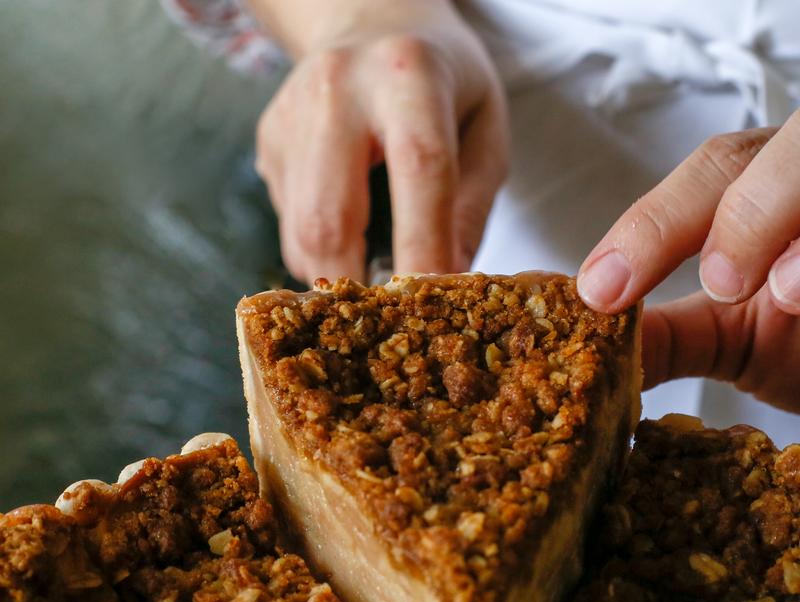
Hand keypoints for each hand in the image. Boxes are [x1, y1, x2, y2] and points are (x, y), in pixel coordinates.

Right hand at [251, 0, 507, 283]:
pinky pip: (289, 222)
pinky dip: (319, 249)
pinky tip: (347, 228)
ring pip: (301, 230)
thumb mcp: (484, 128)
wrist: (367, 20)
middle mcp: (339, 87)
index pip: (417, 169)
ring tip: (368, 271)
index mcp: (409, 74)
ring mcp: (291, 114)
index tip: (428, 307)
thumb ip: (471, 202)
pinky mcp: (268, 139)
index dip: (423, 247)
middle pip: (330, 214)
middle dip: (354, 285)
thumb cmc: (441, 82)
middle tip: (380, 322)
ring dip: (335, 273)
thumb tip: (448, 281)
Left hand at [576, 113, 799, 410]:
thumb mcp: (728, 335)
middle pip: (791, 149)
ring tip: (788, 293)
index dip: (654, 225)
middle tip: (720, 283)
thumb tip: (589, 343)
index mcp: (767, 184)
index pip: (713, 174)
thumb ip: (665, 335)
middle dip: (750, 209)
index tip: (602, 290)